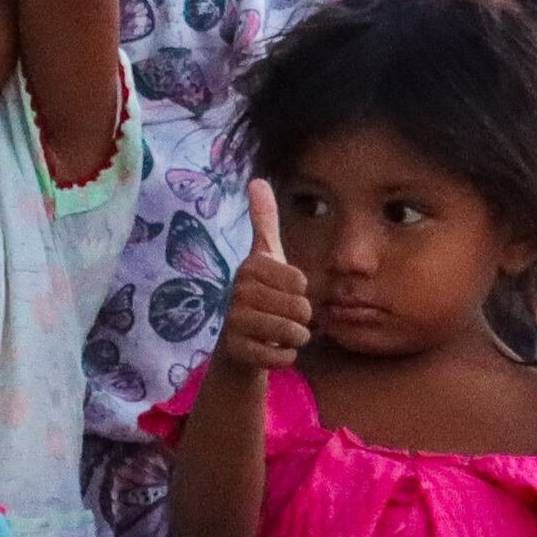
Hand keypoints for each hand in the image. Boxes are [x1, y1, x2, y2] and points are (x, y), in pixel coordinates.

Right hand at [215, 180, 311, 375]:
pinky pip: (283, 356)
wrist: (236, 344)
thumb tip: (257, 179)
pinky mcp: (238, 351)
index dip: (300, 292)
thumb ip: (264, 220)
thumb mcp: (265, 257)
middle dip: (300, 319)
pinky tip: (271, 351)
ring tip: (278, 335)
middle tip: (281, 318)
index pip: (301, 281)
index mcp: (250, 267)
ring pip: (294, 333)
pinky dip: (285, 357)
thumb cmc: (260, 296)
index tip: (282, 294)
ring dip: (295, 339)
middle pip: (301, 308)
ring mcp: (236, 321)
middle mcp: (238, 291)